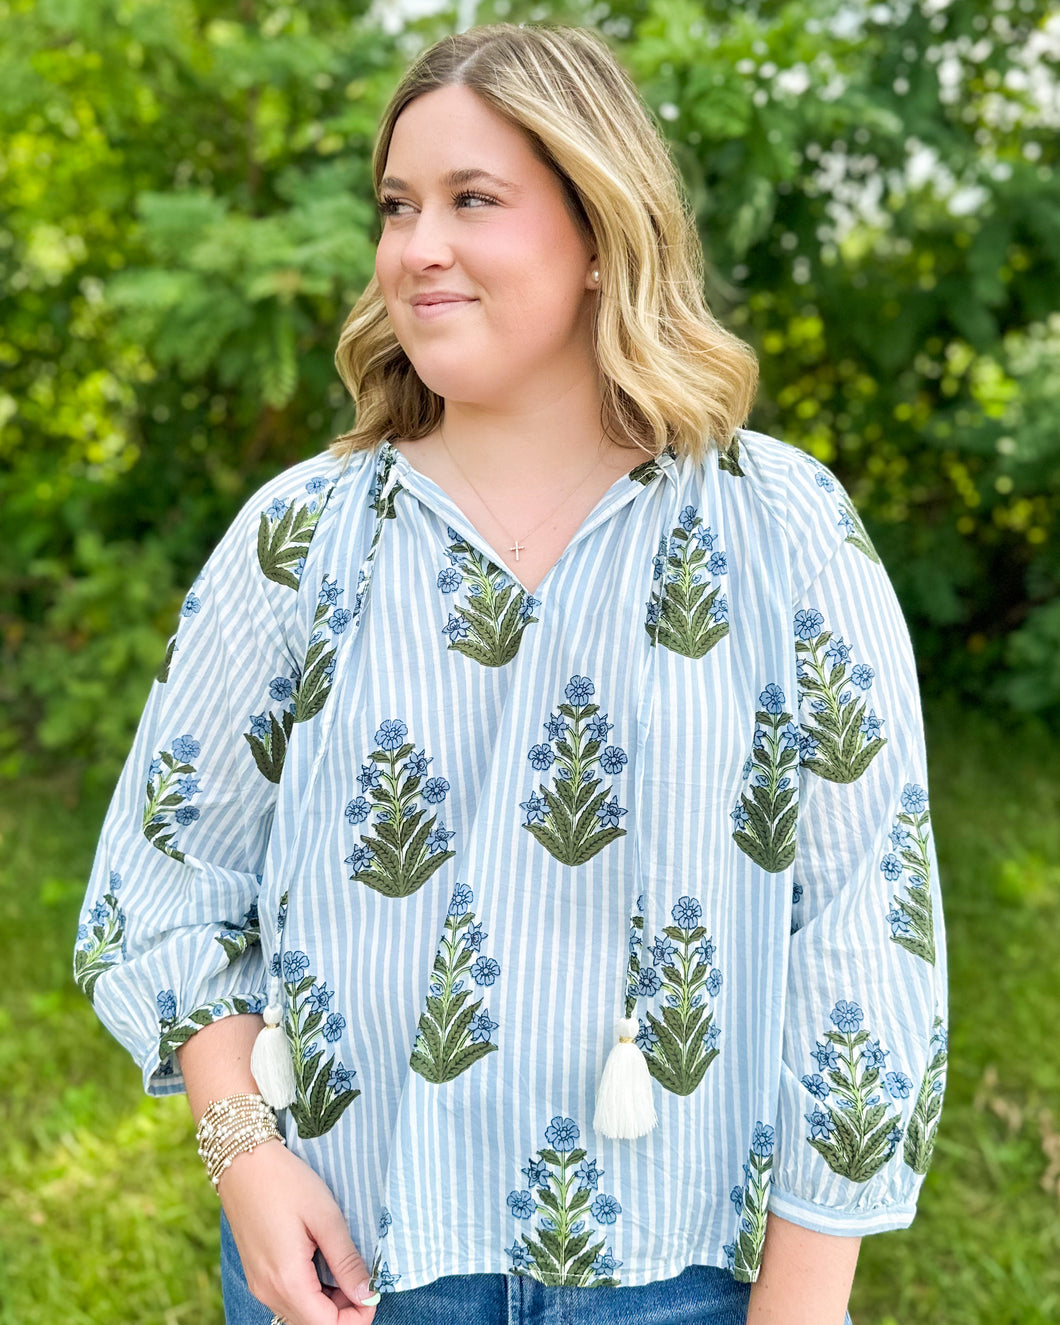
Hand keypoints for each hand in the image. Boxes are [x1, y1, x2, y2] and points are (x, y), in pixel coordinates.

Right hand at [218, 1139, 378, 1324]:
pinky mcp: (257, 1275)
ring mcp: (259, 1285)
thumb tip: (367, 1295)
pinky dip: (311, 1294)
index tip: (374, 1292)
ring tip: (345, 1268)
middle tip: (363, 1277)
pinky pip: (288, 1299)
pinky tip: (323, 1265)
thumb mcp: (326, 1217)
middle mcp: (268, 1292)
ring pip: (301, 1315)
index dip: (357, 1318)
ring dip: (328, 1304)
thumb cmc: (286, 1183)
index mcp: (287, 1281)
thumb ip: (347, 1261)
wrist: (242, 1162)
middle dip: (344, 1312)